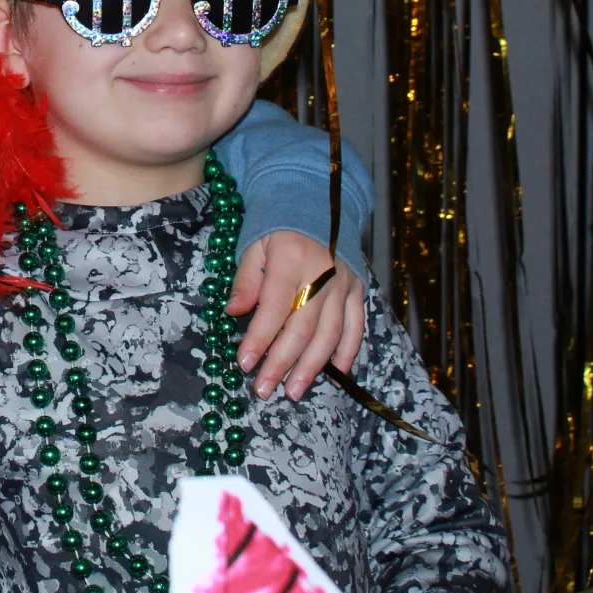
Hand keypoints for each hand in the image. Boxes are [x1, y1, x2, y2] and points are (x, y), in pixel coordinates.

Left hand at [225, 230, 365, 400]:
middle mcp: (323, 275)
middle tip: (264, 389)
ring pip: (330, 334)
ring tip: (293, 391)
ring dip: (311, 367)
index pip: (274, 308)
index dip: (259, 338)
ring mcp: (345, 284)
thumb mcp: (254, 244)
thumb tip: (233, 313)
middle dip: (281, 362)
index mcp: (291, 260)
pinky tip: (335, 373)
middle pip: (303, 328)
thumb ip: (246, 280)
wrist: (315, 201)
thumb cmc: (277, 225)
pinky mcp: (359, 290)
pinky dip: (347, 352)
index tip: (244, 363)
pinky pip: (356, 327)